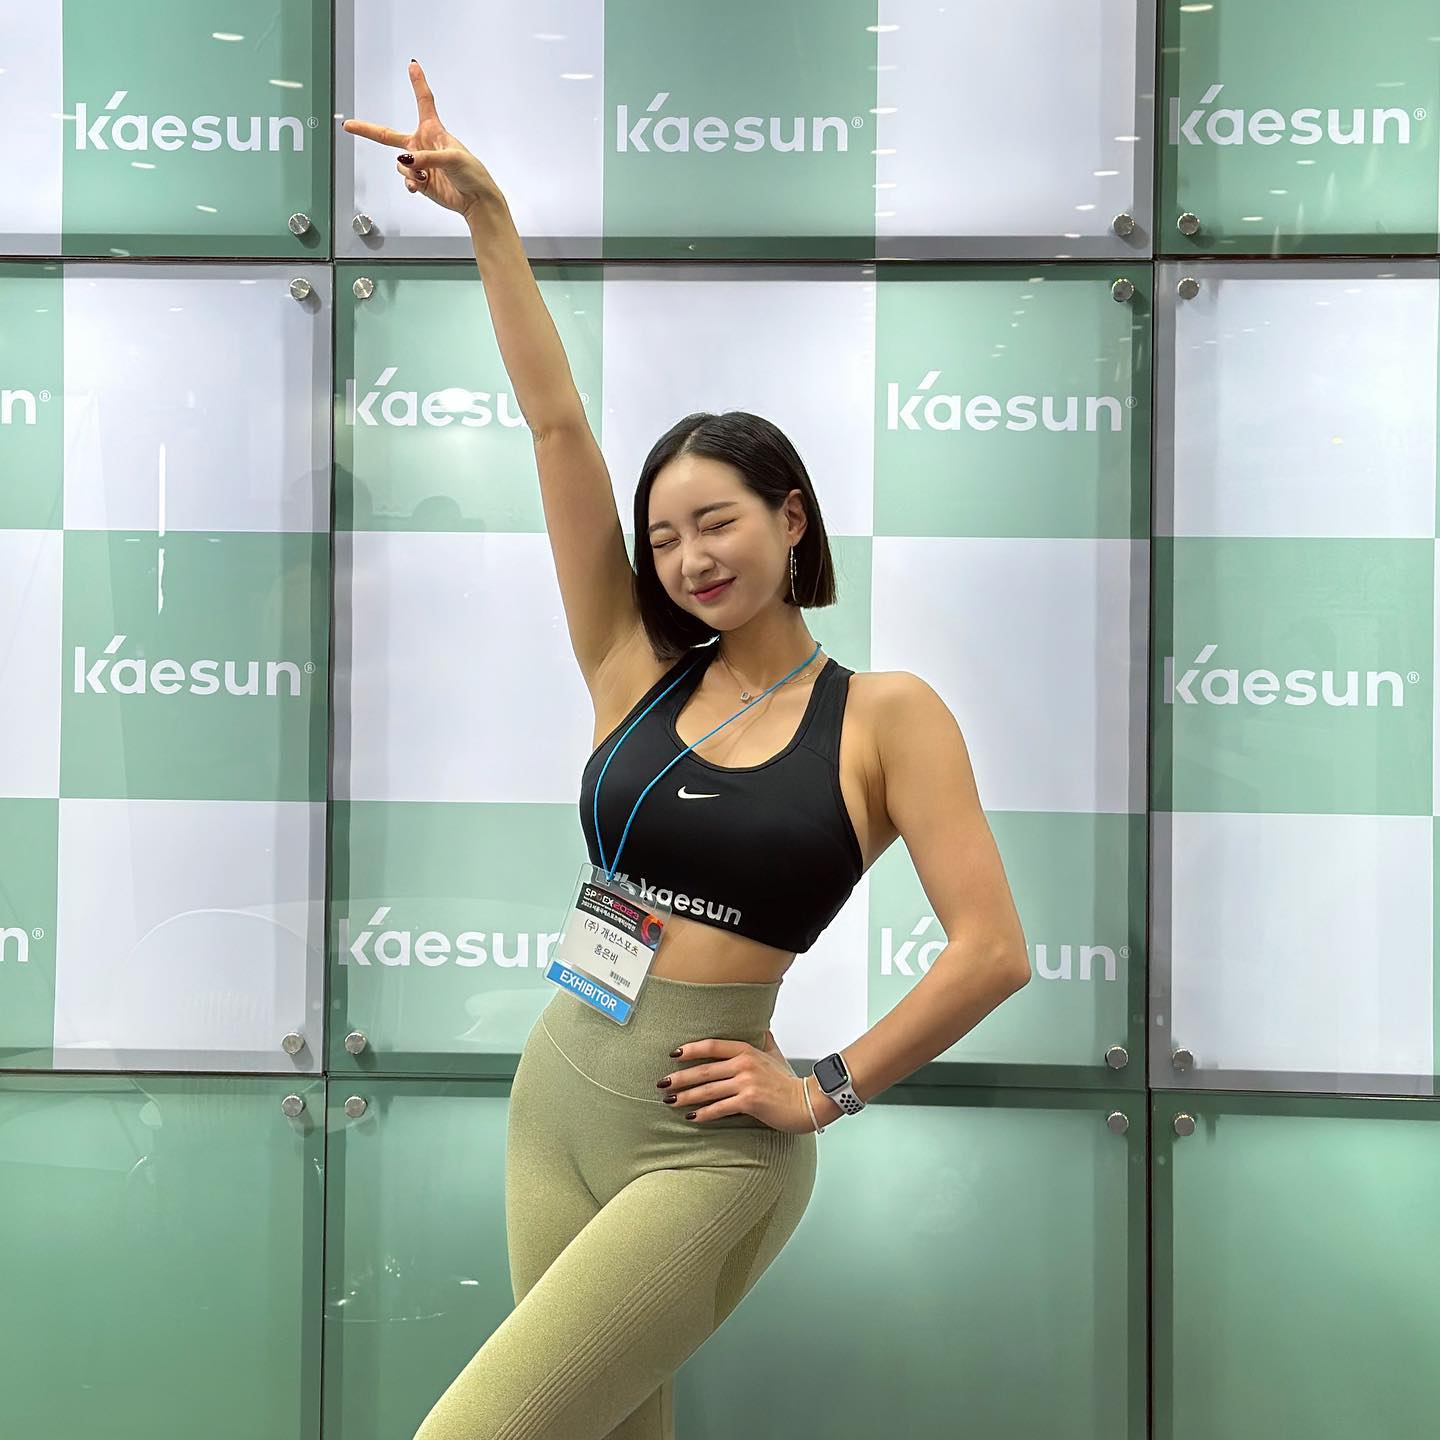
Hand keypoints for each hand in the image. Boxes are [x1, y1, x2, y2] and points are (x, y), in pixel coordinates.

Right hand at [341, 60, 502, 223]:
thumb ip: (427, 158)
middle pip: (389, 135)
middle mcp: (422, 146)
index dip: (418, 83)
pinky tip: (419, 185)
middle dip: (367, 130)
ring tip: (425, 177)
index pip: (424, 102)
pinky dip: (410, 183)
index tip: (413, 65)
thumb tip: (405, 161)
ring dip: (410, 172)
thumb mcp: (452, 158)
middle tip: (349, 125)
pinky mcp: (420, 182)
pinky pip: (405, 180)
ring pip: (400, 164)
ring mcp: (419, 164)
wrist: (476, 199)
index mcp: (433, 131)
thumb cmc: (471, 173)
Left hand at [659, 1031, 815, 1133]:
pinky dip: (704, 1113)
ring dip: (686, 1096)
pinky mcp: (749, 1101)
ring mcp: (746, 1083)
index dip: (691, 1049)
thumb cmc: (788, 1081)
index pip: (712, 1046)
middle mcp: (744, 1064)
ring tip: (669, 1100)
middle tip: (661, 1083)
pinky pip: (720, 1108)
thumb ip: (764, 1040)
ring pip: (708, 1090)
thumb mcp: (774, 1054)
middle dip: (680, 1076)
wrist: (806, 1102)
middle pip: (704, 1070)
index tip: (673, 1054)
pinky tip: (692, 1117)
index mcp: (747, 1051)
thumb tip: (761, 1026)